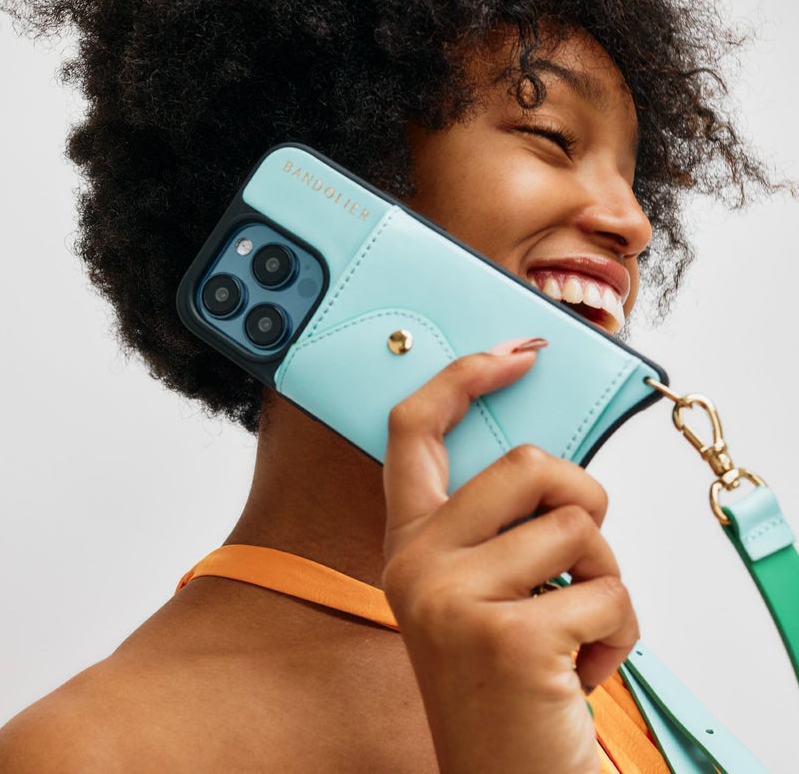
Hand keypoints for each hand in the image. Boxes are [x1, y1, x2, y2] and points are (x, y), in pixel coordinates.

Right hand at [382, 343, 638, 773]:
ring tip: (576, 628)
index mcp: (411, 543)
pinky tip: (580, 672)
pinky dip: (620, 634)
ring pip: (578, 523)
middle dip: (585, 496)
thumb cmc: (506, 679)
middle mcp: (416, 564)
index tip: (515, 352)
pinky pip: (607, 592)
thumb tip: (551, 464)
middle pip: (528, 462)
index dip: (462, 377)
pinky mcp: (503, 637)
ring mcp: (452, 599)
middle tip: (580, 554)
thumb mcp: (484, 589)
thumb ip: (499, 524)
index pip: (414, 430)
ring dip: (606, 577)